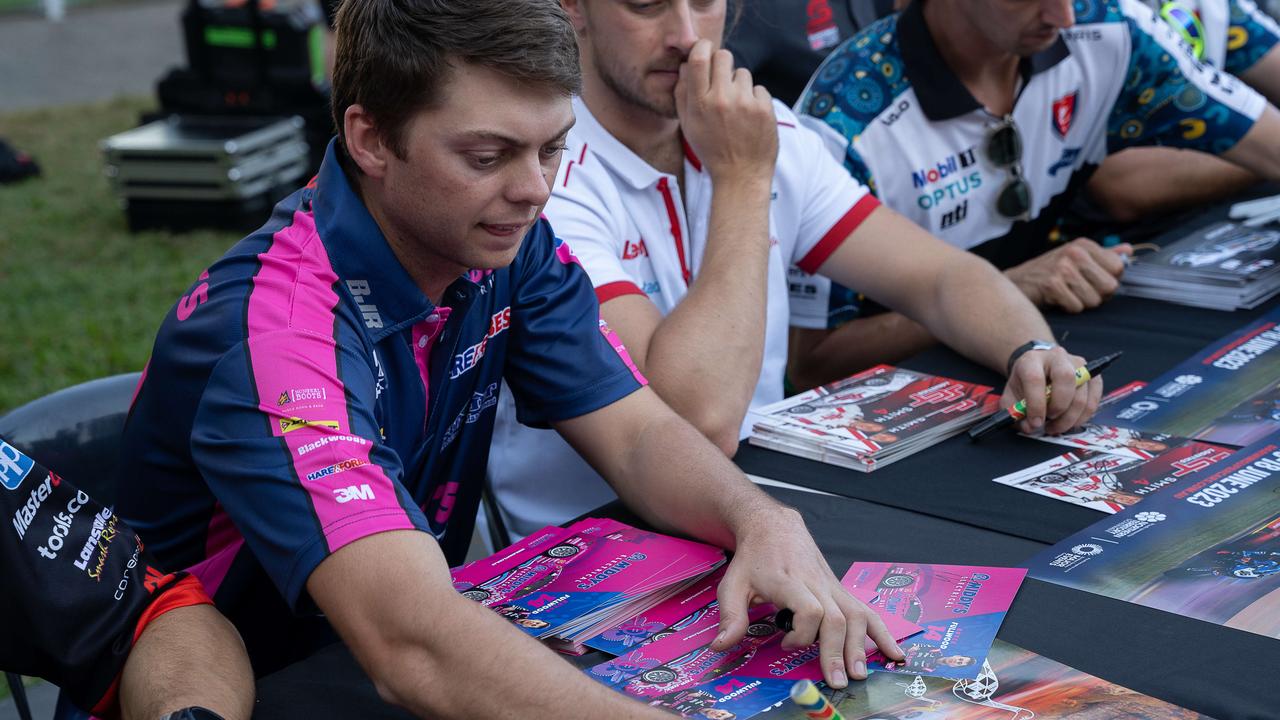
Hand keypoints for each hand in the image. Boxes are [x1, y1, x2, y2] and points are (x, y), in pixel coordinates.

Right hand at [675, 39, 777, 183]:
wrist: (740, 176)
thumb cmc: (712, 151)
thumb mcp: (689, 126)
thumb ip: (683, 94)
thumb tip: (684, 65)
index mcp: (699, 104)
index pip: (698, 58)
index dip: (702, 48)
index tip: (705, 50)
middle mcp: (721, 100)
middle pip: (723, 56)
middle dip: (722, 63)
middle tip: (723, 79)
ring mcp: (745, 103)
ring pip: (742, 73)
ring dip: (739, 85)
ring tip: (737, 107)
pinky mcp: (764, 108)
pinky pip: (759, 88)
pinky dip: (755, 99)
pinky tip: (750, 117)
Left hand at [711, 508, 903, 687]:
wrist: (775, 527)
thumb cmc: (753, 559)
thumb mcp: (732, 584)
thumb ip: (730, 616)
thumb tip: (721, 646)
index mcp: (788, 580)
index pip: (809, 608)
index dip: (802, 633)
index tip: (784, 644)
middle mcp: (815, 582)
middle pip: (836, 617)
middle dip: (838, 650)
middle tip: (836, 680)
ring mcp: (832, 586)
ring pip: (856, 614)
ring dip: (861, 645)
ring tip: (860, 673)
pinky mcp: (841, 590)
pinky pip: (867, 610)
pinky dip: (883, 633)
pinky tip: (895, 654)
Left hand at [1003, 344, 1102, 434]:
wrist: (1039, 368)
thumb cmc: (1025, 383)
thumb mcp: (1012, 396)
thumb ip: (1016, 413)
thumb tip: (1031, 428)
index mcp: (1032, 360)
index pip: (1035, 379)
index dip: (1036, 405)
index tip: (1035, 422)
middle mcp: (1057, 357)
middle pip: (1066, 379)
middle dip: (1058, 408)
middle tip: (1049, 423)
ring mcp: (1078, 364)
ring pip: (1082, 395)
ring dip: (1070, 418)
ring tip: (1057, 426)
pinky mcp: (1093, 375)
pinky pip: (1094, 400)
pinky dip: (1083, 416)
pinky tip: (1071, 421)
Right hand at [1005, 238, 1132, 312]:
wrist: (1016, 282)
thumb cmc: (1049, 271)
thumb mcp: (1076, 257)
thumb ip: (1103, 255)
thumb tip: (1128, 250)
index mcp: (1084, 245)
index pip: (1118, 267)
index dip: (1109, 279)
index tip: (1093, 280)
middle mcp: (1074, 253)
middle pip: (1110, 286)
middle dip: (1098, 295)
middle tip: (1080, 290)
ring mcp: (1063, 269)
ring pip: (1094, 300)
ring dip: (1082, 303)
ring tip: (1067, 294)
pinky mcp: (1052, 285)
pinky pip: (1076, 307)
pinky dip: (1068, 308)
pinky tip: (1058, 299)